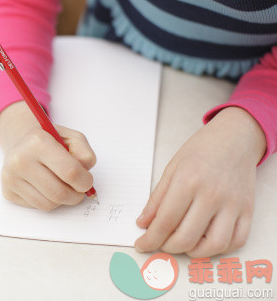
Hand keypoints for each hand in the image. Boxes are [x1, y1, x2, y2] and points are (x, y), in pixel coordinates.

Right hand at [0, 101, 95, 209]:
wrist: (19, 142)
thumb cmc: (49, 141)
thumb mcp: (71, 137)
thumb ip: (85, 153)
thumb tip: (84, 175)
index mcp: (38, 142)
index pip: (70, 172)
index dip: (85, 181)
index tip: (87, 181)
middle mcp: (20, 160)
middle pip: (59, 193)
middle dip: (76, 196)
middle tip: (79, 190)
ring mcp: (11, 177)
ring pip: (48, 204)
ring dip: (62, 200)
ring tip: (62, 186)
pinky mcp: (8, 191)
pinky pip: (37, 207)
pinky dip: (47, 201)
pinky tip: (45, 187)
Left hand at [135, 107, 265, 256]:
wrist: (235, 137)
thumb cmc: (201, 150)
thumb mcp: (171, 168)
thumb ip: (156, 199)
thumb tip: (143, 223)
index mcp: (188, 181)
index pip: (165, 221)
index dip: (150, 239)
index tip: (141, 244)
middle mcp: (212, 195)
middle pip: (186, 237)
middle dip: (167, 247)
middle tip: (160, 243)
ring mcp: (232, 204)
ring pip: (214, 245)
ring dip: (193, 252)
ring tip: (182, 244)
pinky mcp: (247, 210)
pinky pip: (237, 240)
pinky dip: (219, 249)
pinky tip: (205, 241)